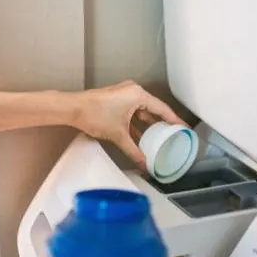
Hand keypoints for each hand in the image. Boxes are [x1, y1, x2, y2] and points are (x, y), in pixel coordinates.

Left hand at [71, 80, 186, 169]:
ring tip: (159, 140)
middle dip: (162, 125)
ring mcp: (124, 96)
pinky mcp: (117, 101)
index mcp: (138, 95)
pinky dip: (137, 125)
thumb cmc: (94, 114)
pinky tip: (141, 138)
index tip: (184, 128)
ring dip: (148, 126)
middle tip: (174, 136)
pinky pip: (133, 113)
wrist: (72, 109)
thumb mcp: (118, 135)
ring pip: (142, 113)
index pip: (163, 109)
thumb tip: (144, 164)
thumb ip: (133, 151)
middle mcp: (133, 92)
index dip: (175, 120)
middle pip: (154, 110)